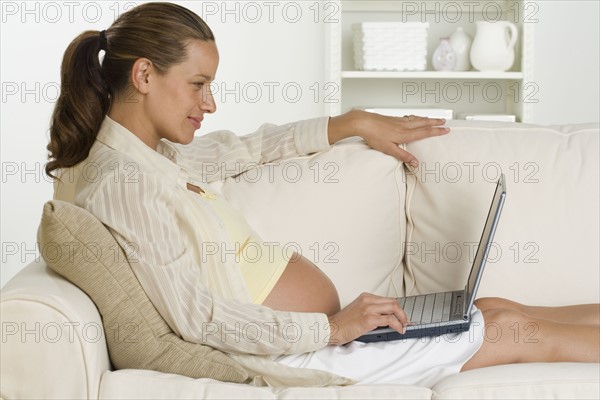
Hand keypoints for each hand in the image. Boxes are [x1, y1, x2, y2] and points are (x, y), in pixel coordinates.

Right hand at [326, 292, 409, 345]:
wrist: (331, 328)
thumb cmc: (342, 323)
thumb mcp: (358, 311)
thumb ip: (370, 310)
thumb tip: (386, 318)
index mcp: (365, 297)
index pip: (387, 299)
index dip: (397, 308)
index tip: (401, 316)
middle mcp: (368, 300)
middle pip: (393, 302)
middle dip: (402, 313)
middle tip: (405, 322)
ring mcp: (369, 308)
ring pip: (394, 308)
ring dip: (402, 318)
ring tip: (404, 326)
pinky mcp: (369, 319)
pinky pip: (390, 319)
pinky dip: (398, 325)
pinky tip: (399, 330)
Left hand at [328, 109, 449, 167]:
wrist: (363, 122)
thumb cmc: (374, 135)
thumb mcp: (389, 149)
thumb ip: (403, 156)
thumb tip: (415, 163)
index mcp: (405, 133)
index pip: (424, 132)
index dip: (436, 131)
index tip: (446, 130)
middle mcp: (404, 125)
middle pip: (423, 123)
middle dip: (435, 122)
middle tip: (444, 121)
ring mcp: (398, 121)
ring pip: (416, 119)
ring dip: (426, 118)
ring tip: (433, 118)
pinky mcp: (393, 118)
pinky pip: (409, 117)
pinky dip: (416, 117)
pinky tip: (414, 117)